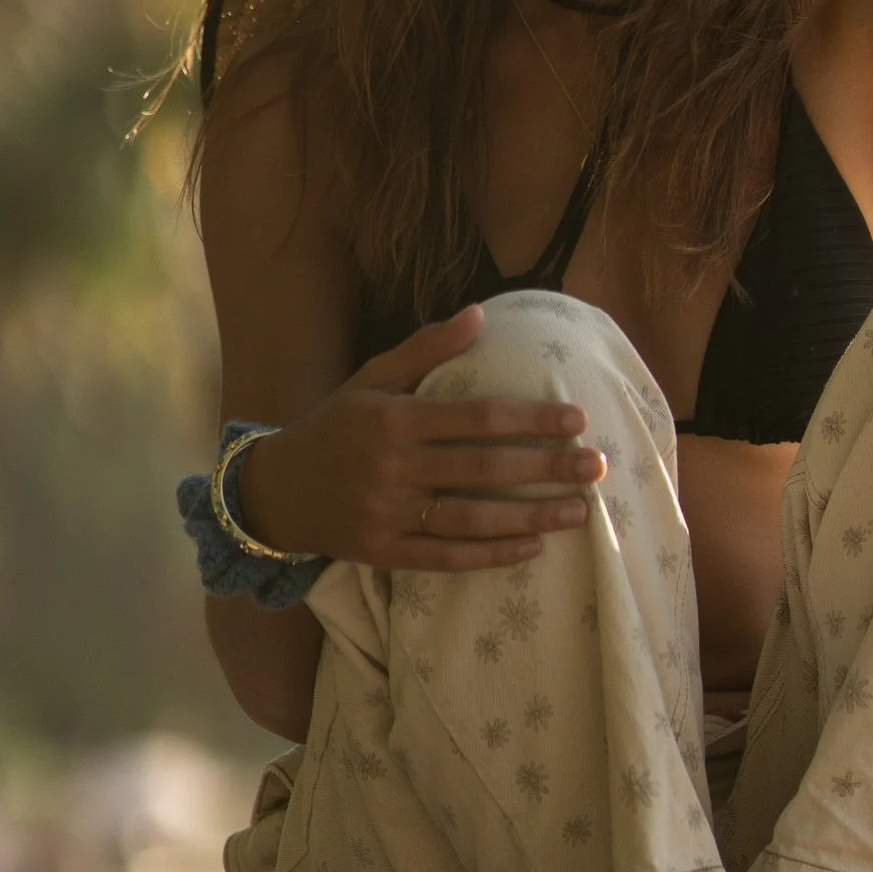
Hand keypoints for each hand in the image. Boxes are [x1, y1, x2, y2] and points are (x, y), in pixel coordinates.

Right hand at [229, 311, 605, 571]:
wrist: (275, 490)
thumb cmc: (335, 425)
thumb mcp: (372, 378)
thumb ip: (425, 349)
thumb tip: (480, 314)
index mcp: (394, 419)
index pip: (476, 418)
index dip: (531, 420)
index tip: (578, 420)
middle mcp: (392, 469)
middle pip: (484, 470)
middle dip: (547, 469)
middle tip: (597, 467)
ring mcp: (388, 516)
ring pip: (472, 520)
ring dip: (532, 517)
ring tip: (580, 511)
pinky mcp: (384, 553)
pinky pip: (447, 557)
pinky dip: (491, 555)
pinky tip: (532, 548)